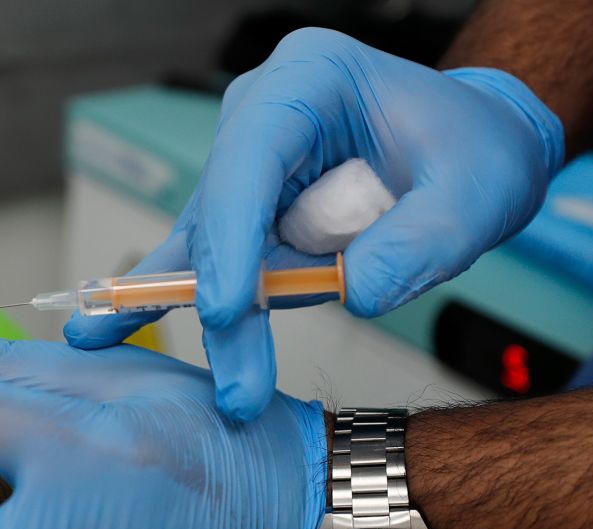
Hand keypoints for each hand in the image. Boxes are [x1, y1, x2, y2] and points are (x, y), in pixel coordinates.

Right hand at [64, 27, 563, 420]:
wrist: (474, 152)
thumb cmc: (473, 151)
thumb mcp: (472, 196)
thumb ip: (416, 245)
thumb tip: (348, 294)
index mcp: (309, 82)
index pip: (248, 160)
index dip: (230, 236)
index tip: (230, 308)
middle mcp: (262, 119)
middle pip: (220, 216)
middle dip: (221, 302)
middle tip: (237, 384)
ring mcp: (248, 168)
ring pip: (209, 251)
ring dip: (214, 321)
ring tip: (202, 380)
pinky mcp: (249, 214)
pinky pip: (215, 265)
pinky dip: (193, 306)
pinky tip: (118, 333)